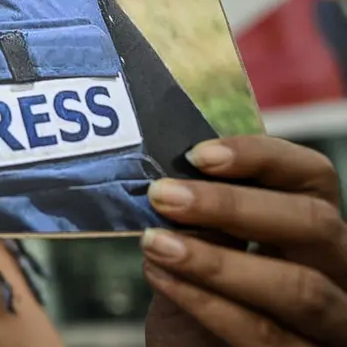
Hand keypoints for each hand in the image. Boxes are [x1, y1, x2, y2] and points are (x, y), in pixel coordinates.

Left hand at [141, 135, 346, 345]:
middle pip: (314, 224)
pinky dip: (208, 304)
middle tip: (164, 197)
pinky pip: (265, 334)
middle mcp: (338, 273)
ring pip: (300, 287)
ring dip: (217, 261)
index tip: (199, 155)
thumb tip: (172, 183)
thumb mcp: (203, 253)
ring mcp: (331, 326)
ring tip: (155, 244)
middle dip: (233, 206)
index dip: (262, 157)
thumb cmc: (203, 305)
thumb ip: (201, 221)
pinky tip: (163, 279)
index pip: (312, 176)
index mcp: (314, 232)